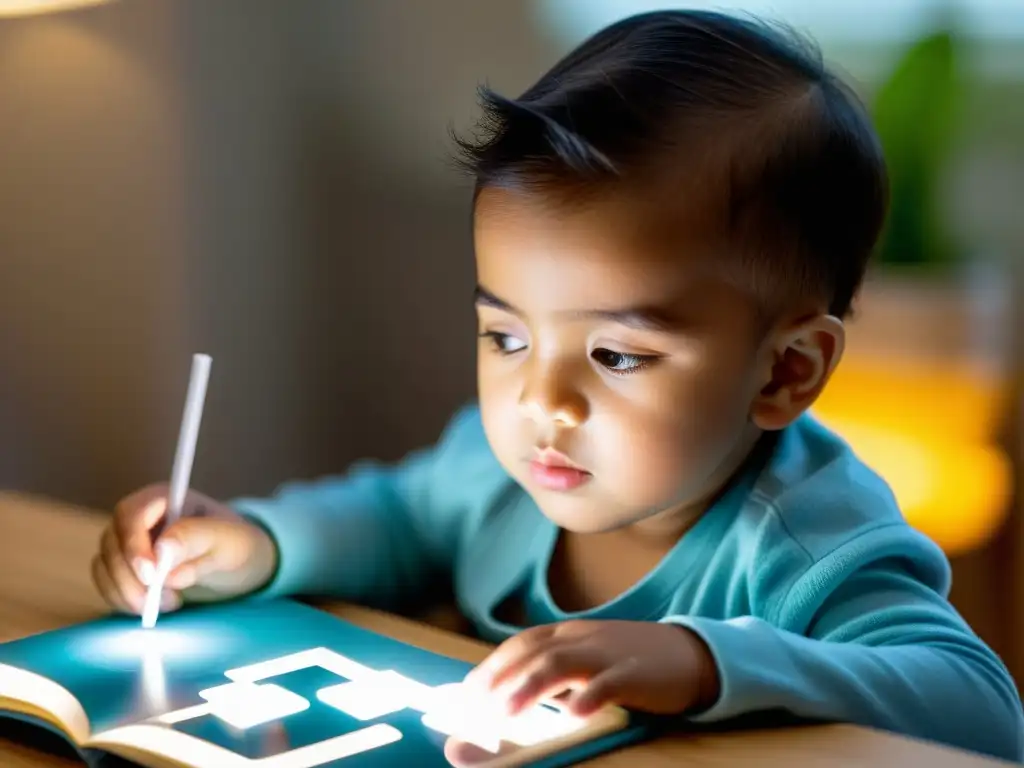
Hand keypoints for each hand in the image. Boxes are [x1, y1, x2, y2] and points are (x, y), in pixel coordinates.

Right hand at [91, 483, 277, 614]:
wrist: (238, 565)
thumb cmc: (235, 545)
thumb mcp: (227, 540)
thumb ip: (196, 540)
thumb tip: (162, 551)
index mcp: (163, 498)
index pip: (131, 515)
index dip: (134, 546)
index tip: (152, 576)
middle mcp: (138, 518)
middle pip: (112, 543)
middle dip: (133, 577)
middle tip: (168, 600)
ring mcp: (126, 543)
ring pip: (104, 566)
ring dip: (129, 593)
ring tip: (171, 603)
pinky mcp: (123, 568)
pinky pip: (106, 584)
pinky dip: (124, 600)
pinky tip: (154, 607)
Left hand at [462, 619, 719, 718]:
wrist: (692, 655)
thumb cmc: (631, 663)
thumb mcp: (589, 662)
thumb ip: (554, 679)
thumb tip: (512, 704)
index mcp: (569, 634)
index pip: (521, 644)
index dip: (492, 665)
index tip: (465, 692)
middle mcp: (582, 638)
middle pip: (534, 652)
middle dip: (499, 678)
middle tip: (474, 707)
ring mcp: (609, 654)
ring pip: (563, 663)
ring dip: (531, 686)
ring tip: (507, 712)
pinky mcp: (636, 673)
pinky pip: (611, 682)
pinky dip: (591, 696)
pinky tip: (575, 714)